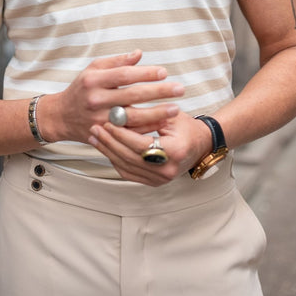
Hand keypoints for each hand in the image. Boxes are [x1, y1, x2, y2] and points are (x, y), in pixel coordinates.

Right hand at [39, 50, 184, 143]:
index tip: (164, 72)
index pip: (124, 75)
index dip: (145, 73)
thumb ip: (117, 62)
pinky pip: (129, 133)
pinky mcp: (105, 135)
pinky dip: (147, 129)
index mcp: (94, 80)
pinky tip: (163, 124)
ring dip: (157, 113)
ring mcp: (100, 120)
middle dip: (158, 92)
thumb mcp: (94, 69)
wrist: (61, 116)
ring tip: (176, 109)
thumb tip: (139, 54)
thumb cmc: (82, 88)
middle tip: (179, 89)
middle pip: (132, 96)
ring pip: (133, 118)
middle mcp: (96, 100)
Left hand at [88, 112, 212, 185]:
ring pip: (126, 167)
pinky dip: (115, 159)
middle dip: (110, 142)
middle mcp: (168, 170)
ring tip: (95, 136)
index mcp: (175, 151)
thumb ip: (145, 116)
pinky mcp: (154, 182)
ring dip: (108, 151)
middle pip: (130, 157)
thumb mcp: (169, 115)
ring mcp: (160, 180)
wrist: (200, 144)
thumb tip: (117, 113)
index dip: (121, 134)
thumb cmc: (185, 126)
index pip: (140, 144)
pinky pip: (128, 172)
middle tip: (95, 128)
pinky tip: (105, 147)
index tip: (107, 122)